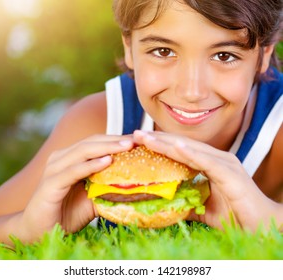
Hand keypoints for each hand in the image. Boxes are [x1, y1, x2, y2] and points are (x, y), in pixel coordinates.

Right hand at [20, 134, 133, 241]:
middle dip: (115, 140)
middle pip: (92, 142)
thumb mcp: (92, 197)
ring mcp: (54, 169)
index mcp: (71, 158)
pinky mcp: (51, 184)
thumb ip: (107, 187)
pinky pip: (73, 171)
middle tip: (137, 139)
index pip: (97, 143)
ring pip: (83, 152)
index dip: (117, 140)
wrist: (40, 230)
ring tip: (127, 145)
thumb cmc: (67, 212)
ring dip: (107, 147)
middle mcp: (61, 158)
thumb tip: (133, 184)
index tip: (139, 140)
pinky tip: (107, 161)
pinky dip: (91, 165)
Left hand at [133, 130, 277, 230]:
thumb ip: (187, 202)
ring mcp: (224, 163)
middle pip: (181, 145)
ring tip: (145, 137)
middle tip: (135, 134)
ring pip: (190, 149)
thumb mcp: (203, 208)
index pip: (180, 150)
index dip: (160, 145)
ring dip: (166, 142)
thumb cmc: (235, 214)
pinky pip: (206, 161)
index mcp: (210, 163)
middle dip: (157, 139)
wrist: (261, 225)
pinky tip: (174, 146)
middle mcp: (216, 158)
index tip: (140, 142)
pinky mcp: (230, 173)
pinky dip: (190, 153)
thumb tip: (166, 204)